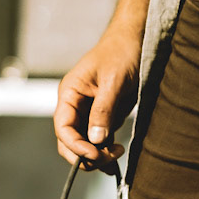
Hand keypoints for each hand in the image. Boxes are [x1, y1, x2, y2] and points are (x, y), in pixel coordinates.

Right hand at [54, 31, 140, 172]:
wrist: (135, 40)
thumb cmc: (121, 53)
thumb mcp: (113, 81)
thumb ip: (103, 110)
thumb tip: (96, 139)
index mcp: (69, 94)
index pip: (63, 128)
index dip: (75, 146)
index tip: (94, 155)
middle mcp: (74, 105)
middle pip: (70, 140)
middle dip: (86, 155)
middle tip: (109, 158)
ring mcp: (88, 112)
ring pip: (84, 143)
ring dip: (98, 156)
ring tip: (118, 155)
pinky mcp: (103, 116)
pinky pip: (99, 139)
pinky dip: (106, 150)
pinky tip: (117, 155)